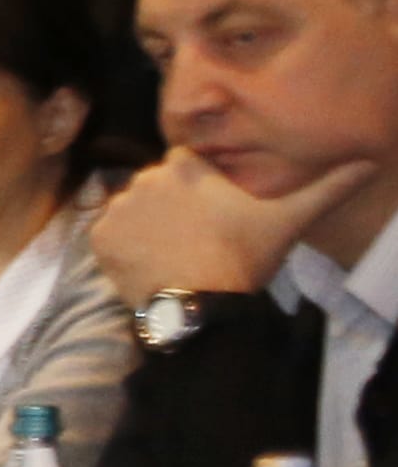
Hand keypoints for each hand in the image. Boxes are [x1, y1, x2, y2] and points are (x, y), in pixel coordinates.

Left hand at [92, 148, 367, 307]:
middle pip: (157, 188)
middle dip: (171, 208)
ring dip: (147, 227)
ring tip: (174, 255)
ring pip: (133, 211)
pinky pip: (108, 234)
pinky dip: (124, 248)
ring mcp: (118, 207)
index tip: (211, 216)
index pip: (186, 166)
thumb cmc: (244, 257)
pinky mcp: (99, 236)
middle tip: (195, 240)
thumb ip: (326, 188)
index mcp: (185, 166)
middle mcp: (145, 178)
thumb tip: (368, 163)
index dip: (198, 190)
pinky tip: (150, 263)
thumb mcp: (288, 219)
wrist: (201, 303)